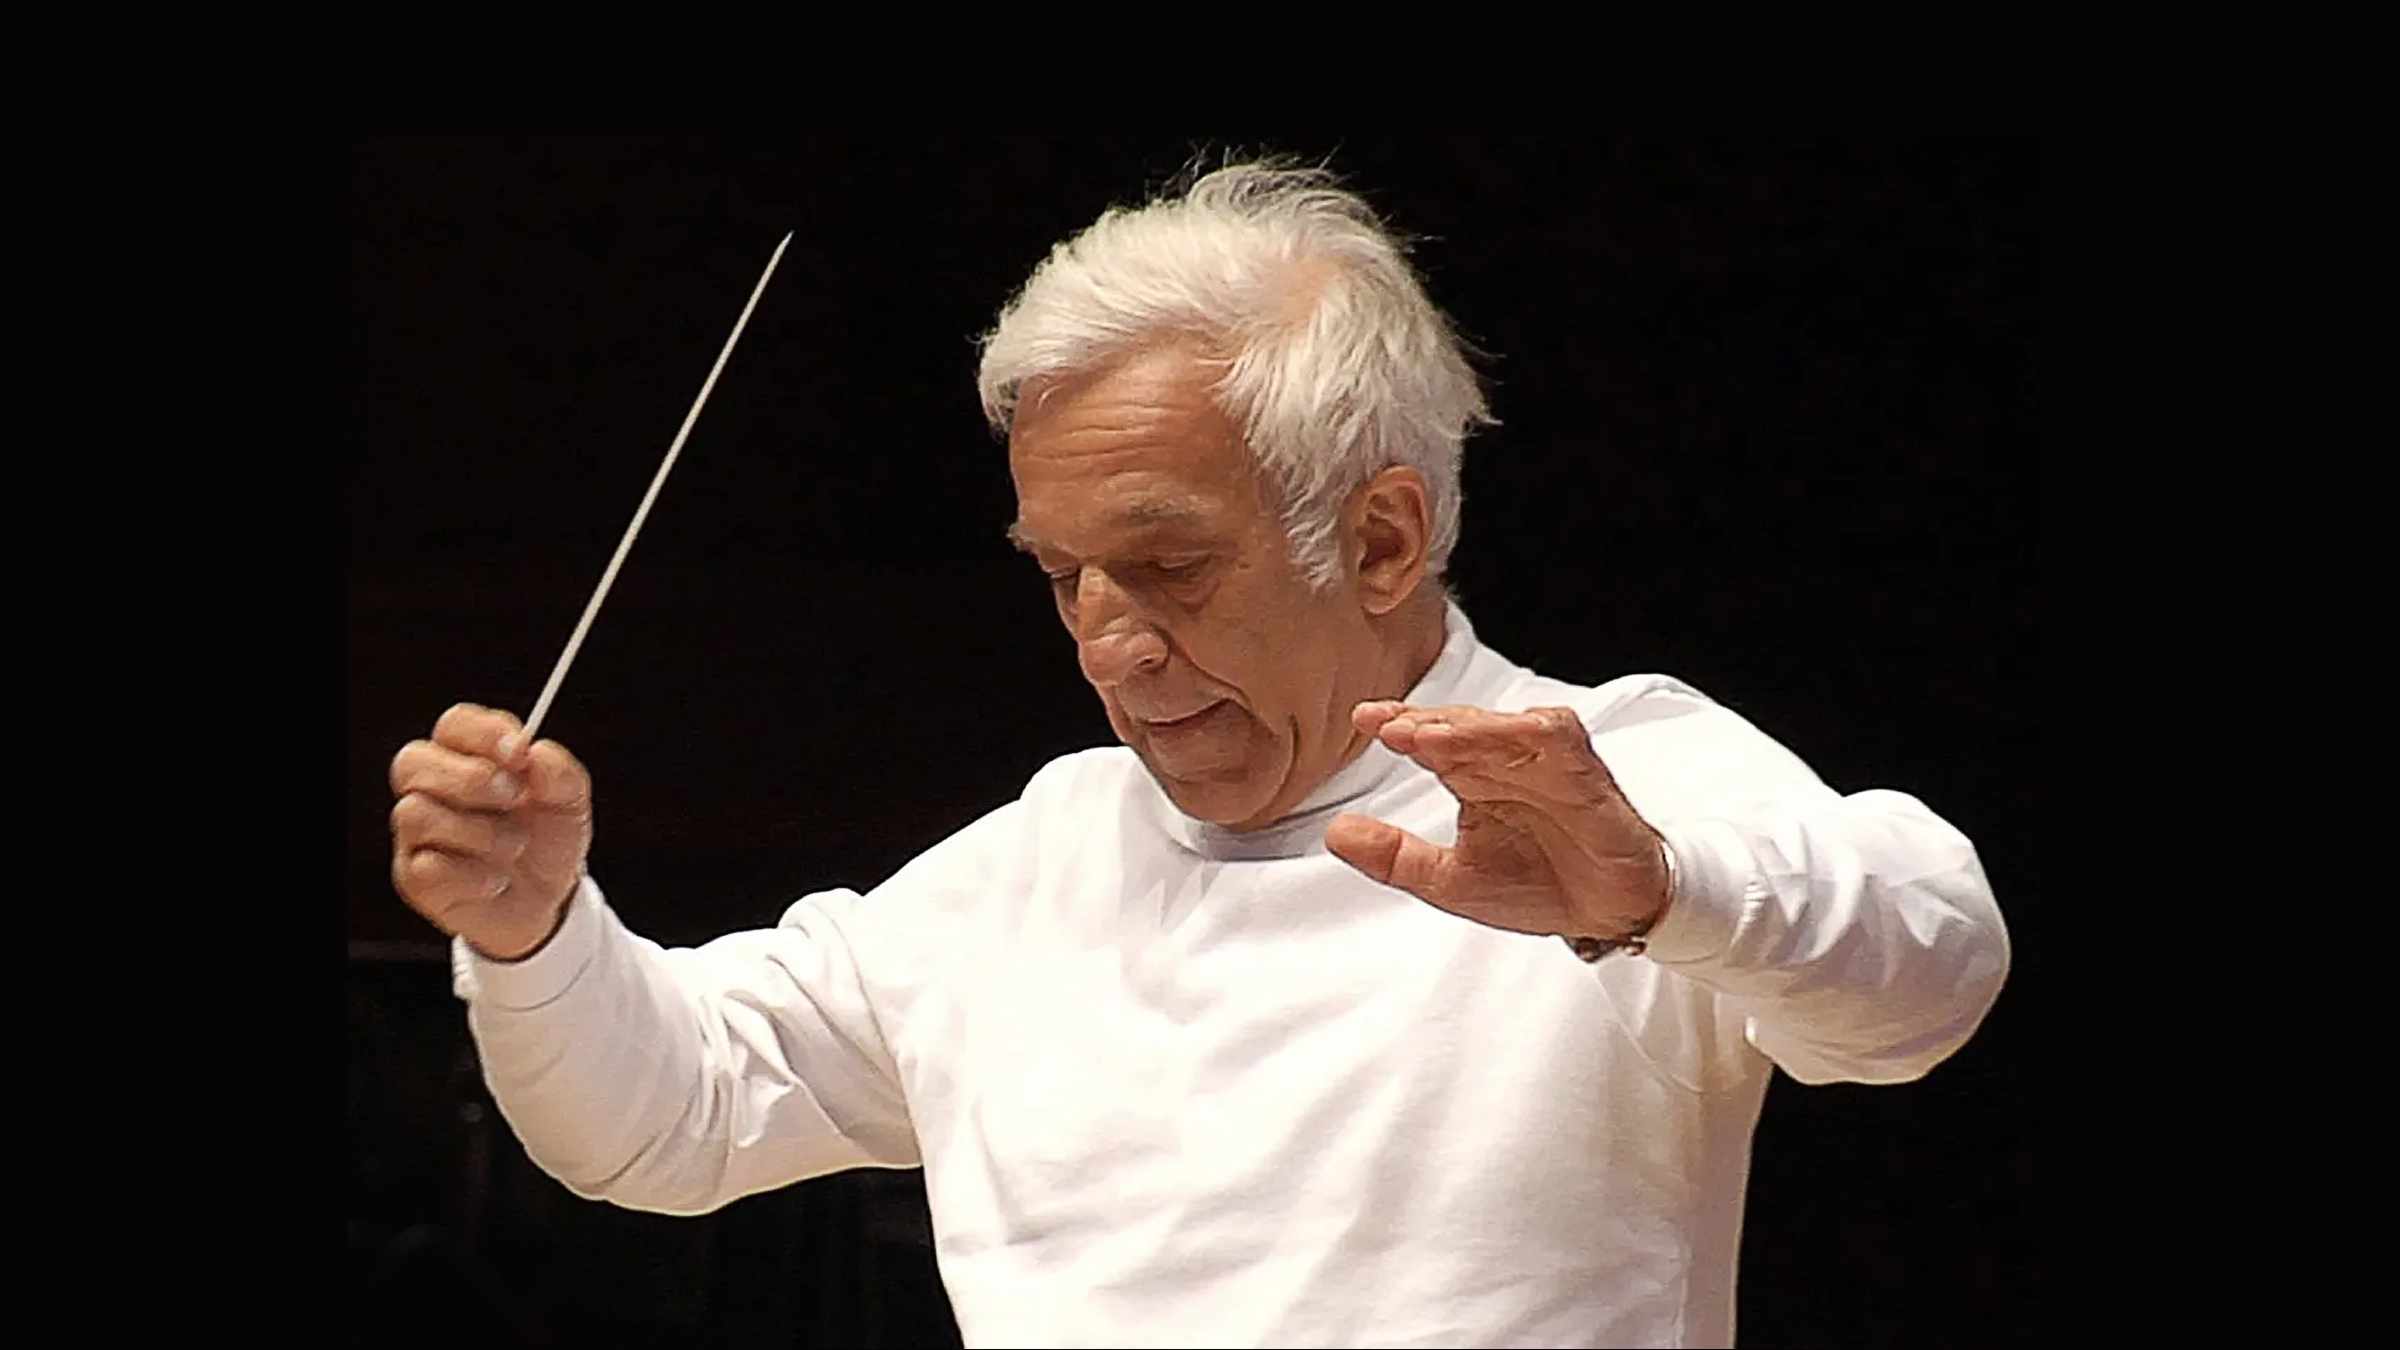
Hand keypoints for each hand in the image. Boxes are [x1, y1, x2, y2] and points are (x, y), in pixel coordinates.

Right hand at [389, 703, 593, 960]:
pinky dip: (472, 874)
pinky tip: (496, 881)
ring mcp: (417, 834)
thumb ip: (559, 774)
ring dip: (478, 831)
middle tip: (515, 797)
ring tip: (515, 846)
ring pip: (416, 812)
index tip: (518, 751)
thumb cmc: (549, 840)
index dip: (481, 733)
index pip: (454, 725)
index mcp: (469, 757)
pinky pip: (427, 866)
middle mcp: (432, 789)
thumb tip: (537, 752)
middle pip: (412, 761)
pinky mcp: (414, 877)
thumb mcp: (569, 804)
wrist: (548, 901)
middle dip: (469, 778)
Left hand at [1324, 702, 1670, 942]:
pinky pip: (1558, 739)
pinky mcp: (1585, 773)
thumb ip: (1394, 857)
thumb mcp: (1450, 881)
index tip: (1361, 720)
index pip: (1429, 739)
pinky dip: (1528, 734)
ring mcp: (1547, 763)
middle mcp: (1506, 762)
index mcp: (1472, 778)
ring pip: (1504, 726)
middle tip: (1386, 725)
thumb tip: (1335, 832)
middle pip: (1461, 724)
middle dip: (1424, 721)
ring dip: (1467, 727)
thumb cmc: (1537, 885)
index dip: (1396, 725)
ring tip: (1427, 736)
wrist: (1605, 913)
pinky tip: (1502, 736)